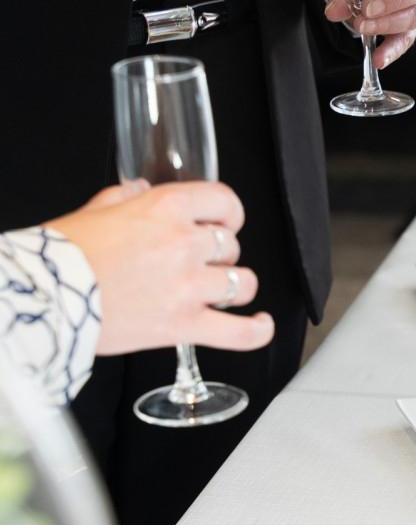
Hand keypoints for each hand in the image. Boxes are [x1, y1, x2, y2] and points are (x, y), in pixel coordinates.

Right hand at [45, 182, 273, 355]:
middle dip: (219, 254)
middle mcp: (183, 244)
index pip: (224, 201)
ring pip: (242, 283)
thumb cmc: (63, 255)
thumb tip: (142, 191)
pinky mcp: (185, 325)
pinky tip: (260, 323)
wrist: (45, 297)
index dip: (229, 213)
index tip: (225, 222)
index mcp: (165, 209)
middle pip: (230, 245)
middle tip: (197, 264)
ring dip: (233, 287)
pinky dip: (257, 330)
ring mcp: (188, 286)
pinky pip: (241, 332)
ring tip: (217, 292)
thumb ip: (128, 198)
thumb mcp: (96, 209)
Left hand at [324, 0, 415, 68]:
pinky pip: (403, 40)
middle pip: (415, 4)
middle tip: (362, 21)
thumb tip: (334, 11)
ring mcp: (414, 6)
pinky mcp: (407, 26)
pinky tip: (378, 60)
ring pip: (412, 21)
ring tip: (362, 31)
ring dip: (385, 29)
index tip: (367, 7)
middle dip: (387, 15)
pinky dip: (390, 51)